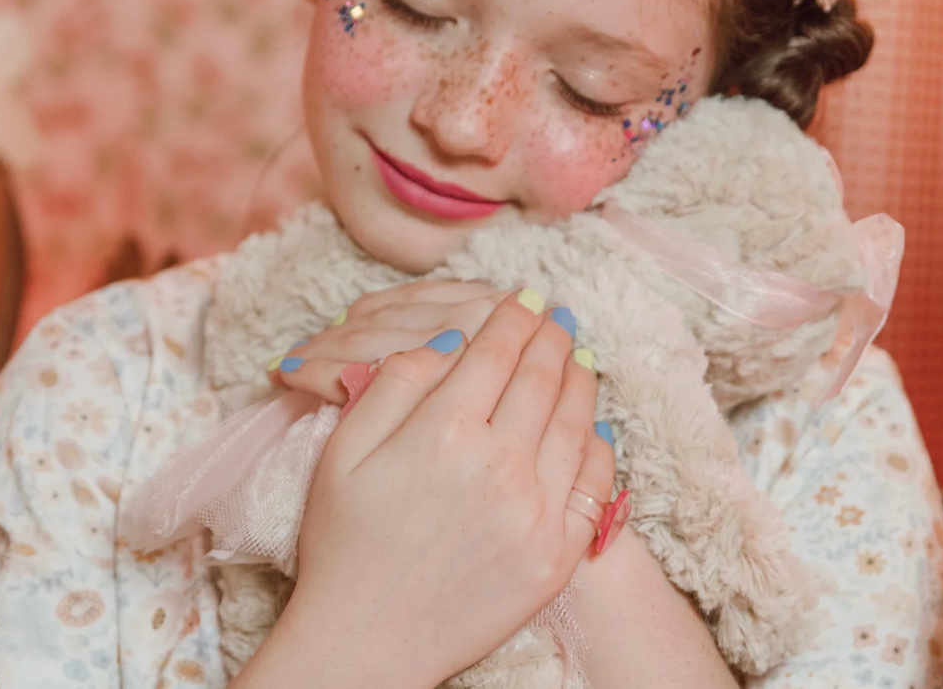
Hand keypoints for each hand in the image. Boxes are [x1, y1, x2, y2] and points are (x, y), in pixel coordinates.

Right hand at [237, 291, 612, 688]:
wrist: (366, 645)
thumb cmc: (346, 542)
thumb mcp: (345, 449)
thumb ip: (395, 382)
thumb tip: (451, 340)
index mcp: (444, 431)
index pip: (496, 350)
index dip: (514, 316)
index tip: (525, 298)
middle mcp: (500, 465)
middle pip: (542, 376)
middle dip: (551, 337)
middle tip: (558, 317)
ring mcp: (537, 513)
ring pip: (576, 419)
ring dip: (580, 378)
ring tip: (578, 357)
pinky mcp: (558, 555)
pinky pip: (595, 481)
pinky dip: (597, 442)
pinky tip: (590, 424)